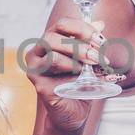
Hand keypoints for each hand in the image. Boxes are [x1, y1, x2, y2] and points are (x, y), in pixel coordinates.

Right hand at [21, 14, 111, 132]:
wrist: (76, 111)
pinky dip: (73, 74)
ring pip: (52, 54)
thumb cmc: (81, 83)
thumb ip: (92, 42)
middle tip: (97, 56)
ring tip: (90, 67)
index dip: (82, 28)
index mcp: (50, 41)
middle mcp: (38, 52)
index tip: (100, 40)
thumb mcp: (90, 60)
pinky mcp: (39, 85)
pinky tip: (82, 79)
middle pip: (52, 36)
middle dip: (79, 45)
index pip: (62, 24)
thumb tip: (100, 23)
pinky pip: (55, 75)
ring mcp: (35, 69)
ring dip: (76, 58)